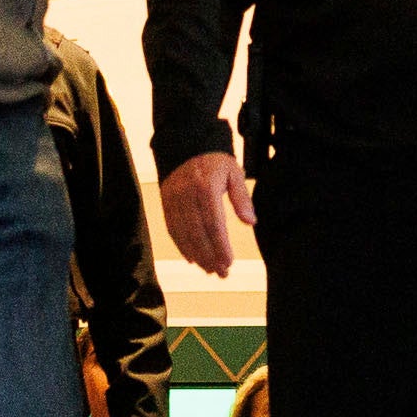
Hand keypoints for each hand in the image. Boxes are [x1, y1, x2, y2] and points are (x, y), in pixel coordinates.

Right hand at [160, 153, 248, 276]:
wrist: (184, 143)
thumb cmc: (213, 160)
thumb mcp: (233, 172)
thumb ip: (242, 198)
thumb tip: (250, 222)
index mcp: (206, 188)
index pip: (214, 224)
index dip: (221, 247)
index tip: (229, 262)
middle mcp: (187, 196)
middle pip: (198, 234)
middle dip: (209, 257)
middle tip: (221, 273)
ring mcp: (174, 200)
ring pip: (184, 235)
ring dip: (197, 256)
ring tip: (209, 270)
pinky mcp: (166, 202)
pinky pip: (172, 229)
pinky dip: (181, 246)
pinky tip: (192, 258)